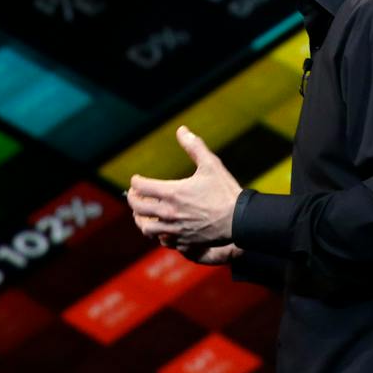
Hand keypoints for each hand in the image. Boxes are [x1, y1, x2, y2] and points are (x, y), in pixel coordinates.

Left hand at [127, 126, 245, 259]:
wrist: (240, 220)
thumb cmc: (225, 191)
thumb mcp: (211, 164)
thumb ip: (194, 147)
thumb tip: (181, 130)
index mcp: (172, 193)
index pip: (141, 187)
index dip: (136, 181)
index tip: (137, 179)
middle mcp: (169, 212)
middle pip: (138, 208)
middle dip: (132, 199)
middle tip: (134, 194)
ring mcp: (174, 230)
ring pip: (146, 228)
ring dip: (141, 219)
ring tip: (143, 214)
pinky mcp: (183, 242)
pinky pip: (162, 241)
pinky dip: (158, 234)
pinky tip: (162, 228)